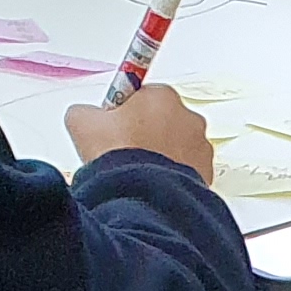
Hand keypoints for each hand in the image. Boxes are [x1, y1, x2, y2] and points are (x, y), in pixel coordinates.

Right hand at [68, 82, 212, 178]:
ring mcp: (202, 146)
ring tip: (139, 169)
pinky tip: (155, 182)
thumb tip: (86, 115)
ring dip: (161, 154)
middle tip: (125, 150)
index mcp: (162, 95)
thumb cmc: (116, 154)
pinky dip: (173, 174)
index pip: (143, 97)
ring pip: (177, 146)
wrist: (142, 195)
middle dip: (146, 133)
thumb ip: (85, 110)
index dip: (126, 112)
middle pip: (163, 120)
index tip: (116, 127)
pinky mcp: (209, 172)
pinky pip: (188, 169)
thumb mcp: (81, 121)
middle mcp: (190, 117)